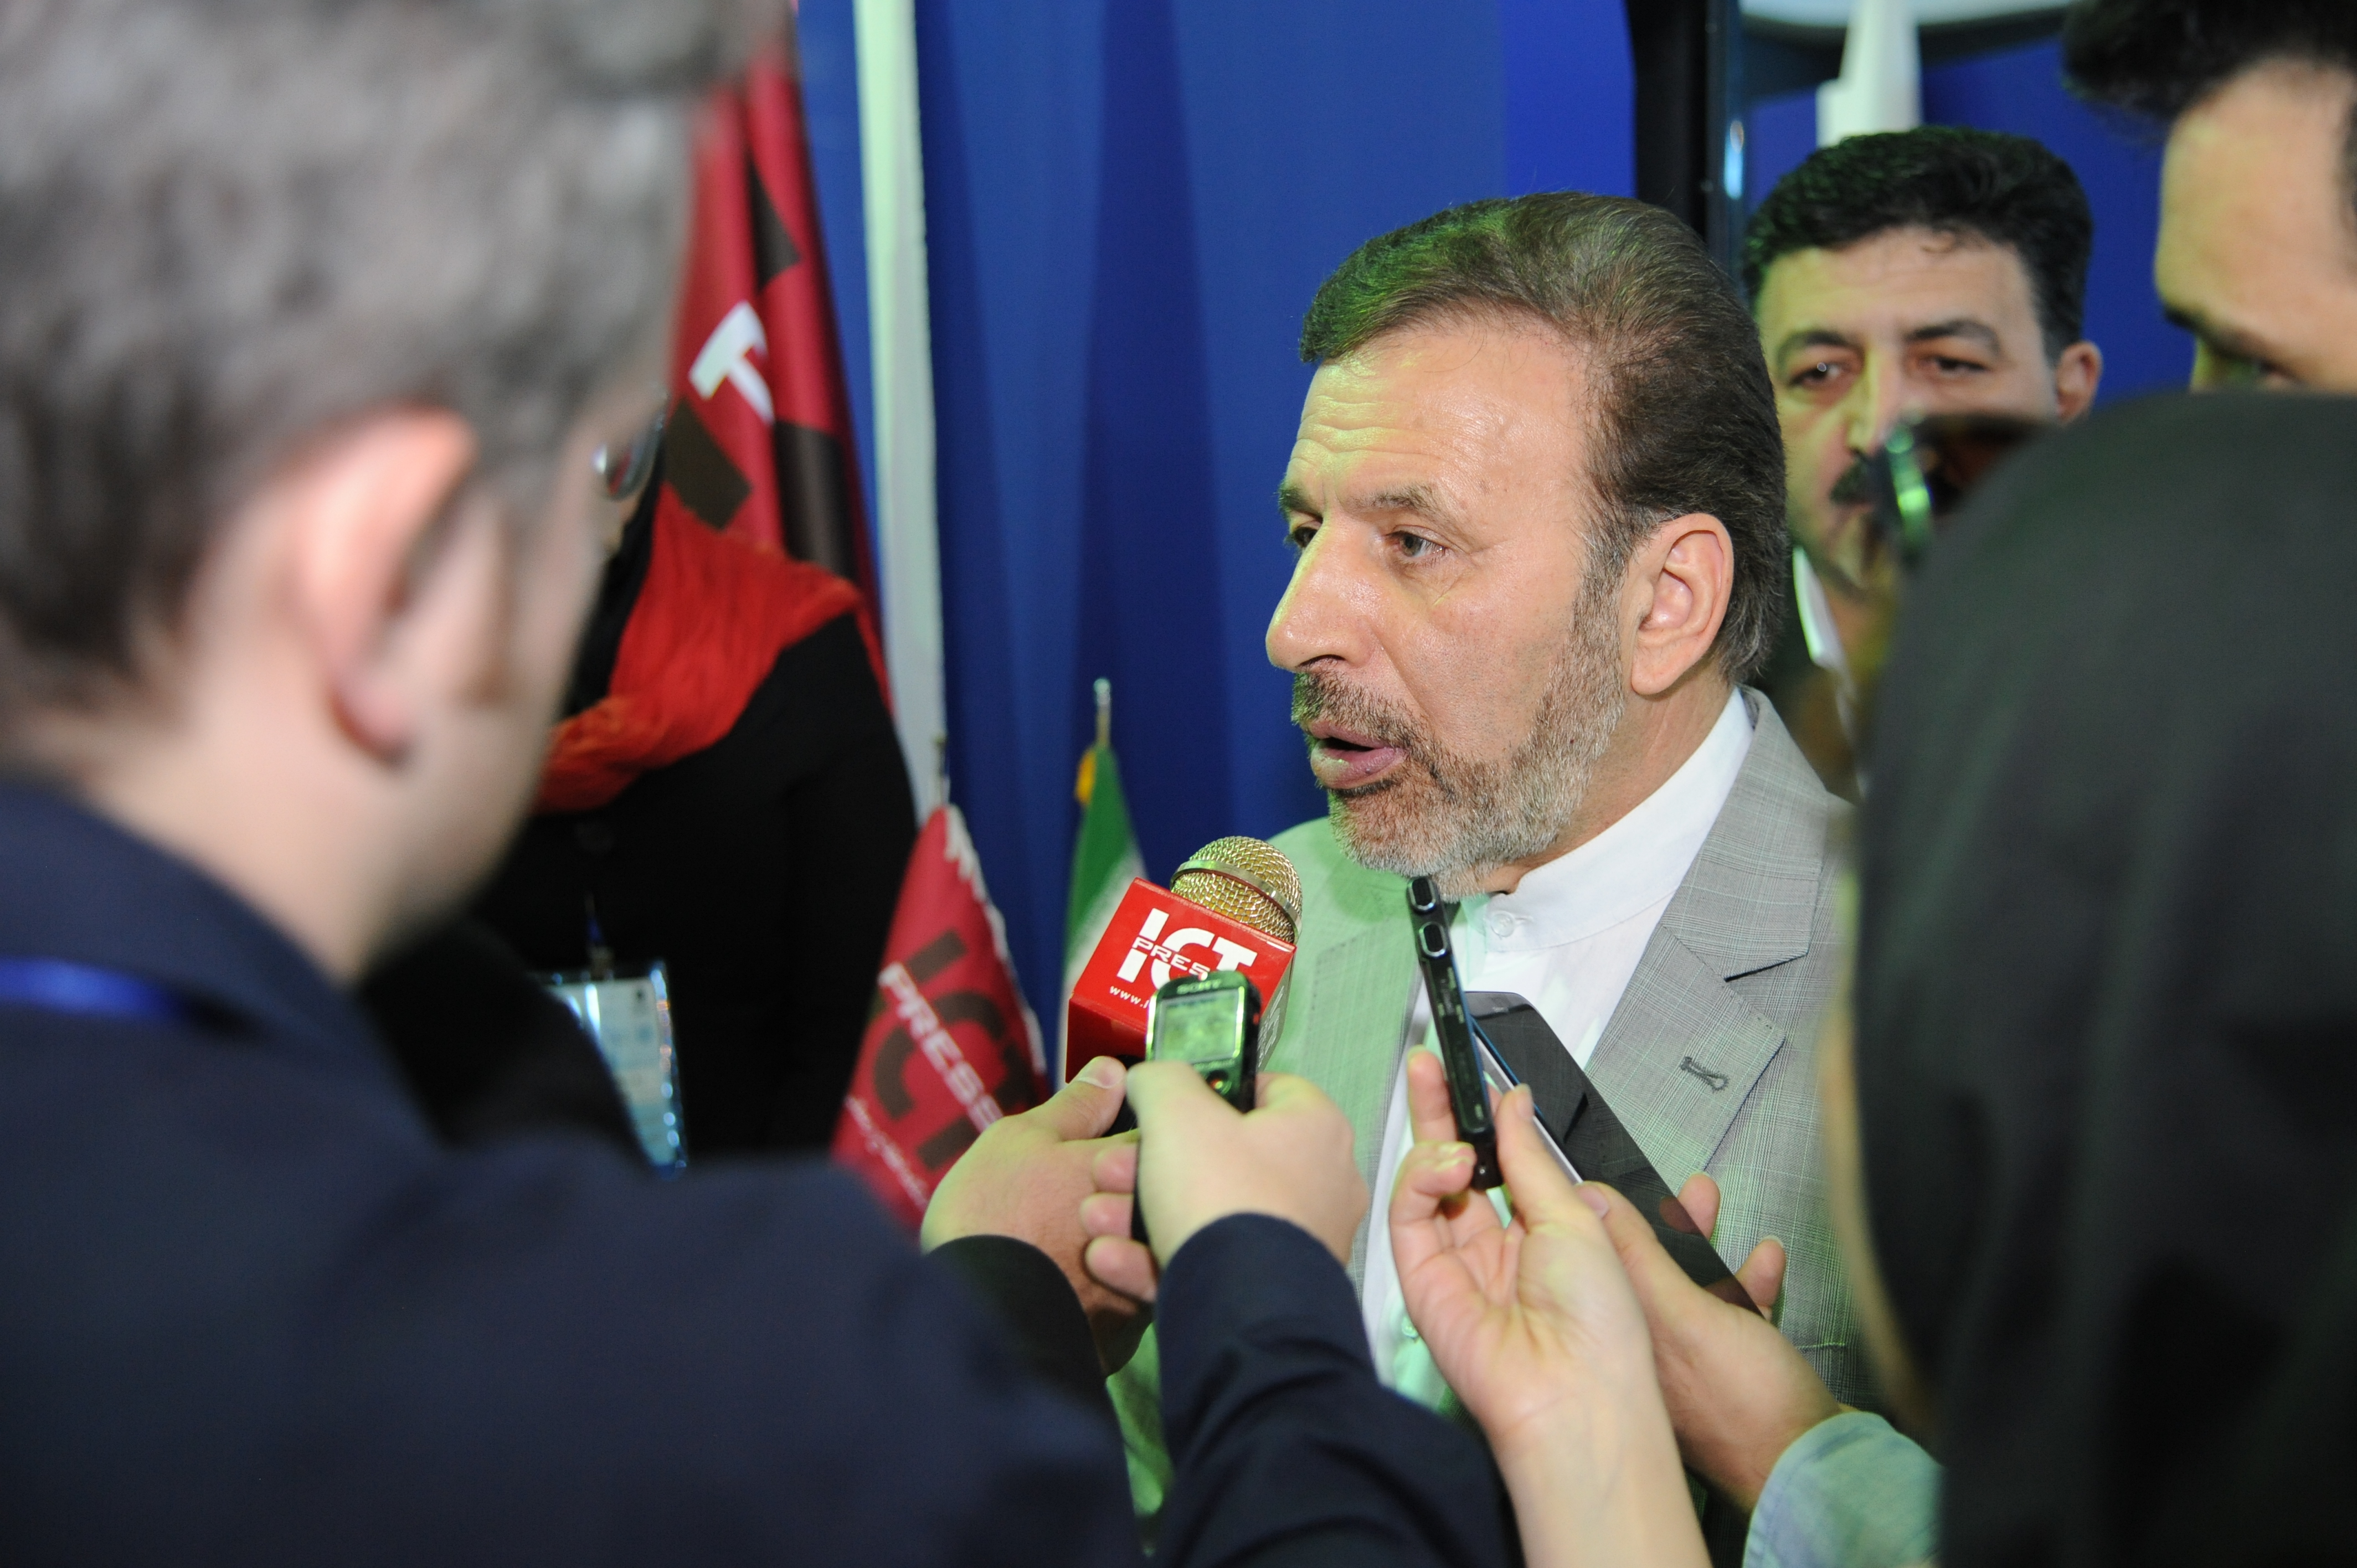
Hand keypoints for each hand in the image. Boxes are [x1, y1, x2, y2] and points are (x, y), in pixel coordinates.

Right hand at [920, 1056, 1147, 1370]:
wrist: (979, 1315)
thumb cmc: (996, 1215)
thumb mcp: (1025, 1138)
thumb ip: (1079, 1105)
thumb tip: (1115, 1072)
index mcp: (1139, 1166)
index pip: (1167, 1136)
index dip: (1136, 1137)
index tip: (1101, 1143)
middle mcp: (1160, 1225)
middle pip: (1164, 1197)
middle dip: (1128, 1192)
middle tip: (1075, 1199)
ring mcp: (1149, 1279)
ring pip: (1147, 1250)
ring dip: (1117, 1243)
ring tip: (1061, 1242)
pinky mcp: (1131, 1333)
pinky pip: (1130, 1300)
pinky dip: (1106, 1289)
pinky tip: (1068, 1282)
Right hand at [1077, 1065, 1363, 1302]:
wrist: (1239, 1311)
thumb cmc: (1222, 1196)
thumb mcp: (1176, 1114)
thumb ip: (1161, 1081)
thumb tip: (1152, 1077)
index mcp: (1314, 1130)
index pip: (1269, 1089)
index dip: (1215, 1088)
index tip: (1170, 1102)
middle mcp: (1318, 1187)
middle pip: (1223, 1159)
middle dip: (1150, 1164)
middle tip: (1110, 1169)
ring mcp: (1295, 1245)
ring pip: (1207, 1216)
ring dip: (1141, 1214)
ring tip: (1096, 1217)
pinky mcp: (1269, 1294)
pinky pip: (1209, 1264)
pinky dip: (1157, 1259)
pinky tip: (1108, 1258)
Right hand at [1388, 1049, 1663, 1452]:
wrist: (1575, 1392)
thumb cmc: (1599, 1322)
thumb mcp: (1576, 1216)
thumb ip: (1529, 1157)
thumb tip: (1513, 1103)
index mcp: (1541, 1234)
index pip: (1501, 1161)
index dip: (1484, 1117)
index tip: (1474, 1074)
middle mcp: (1494, 1247)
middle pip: (1456, 1165)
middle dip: (1440, 1112)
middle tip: (1427, 1065)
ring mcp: (1455, 1264)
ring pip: (1426, 1186)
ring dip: (1433, 1144)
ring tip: (1455, 1140)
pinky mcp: (1422, 1282)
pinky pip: (1407, 1216)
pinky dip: (1420, 1179)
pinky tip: (1446, 1165)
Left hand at [1585, 1172, 1840, 1510]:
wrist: (1814, 1466)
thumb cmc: (1744, 1405)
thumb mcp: (1683, 1314)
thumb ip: (1637, 1258)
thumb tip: (1590, 1203)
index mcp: (1620, 1342)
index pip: (1596, 1268)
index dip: (1603, 1221)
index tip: (1612, 1182)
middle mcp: (1649, 1355)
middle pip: (1644, 1272)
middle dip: (1664, 1224)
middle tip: (1685, 1191)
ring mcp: (1693, 1368)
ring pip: (1690, 1288)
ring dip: (1705, 1245)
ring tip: (1715, 1205)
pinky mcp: (1735, 1375)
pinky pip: (1734, 1315)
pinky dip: (1749, 1284)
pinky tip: (1766, 1261)